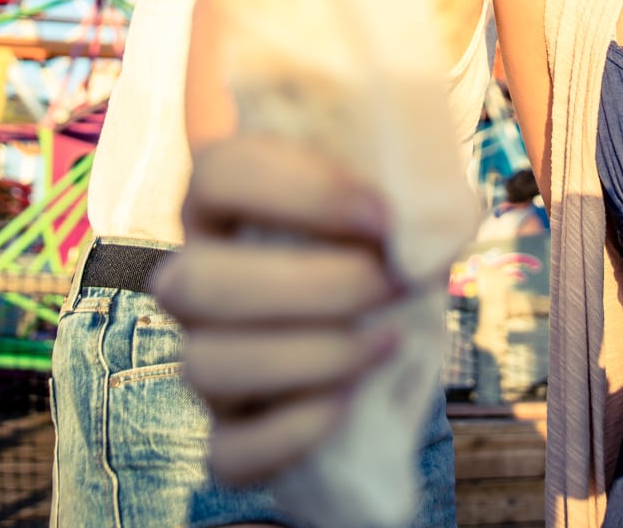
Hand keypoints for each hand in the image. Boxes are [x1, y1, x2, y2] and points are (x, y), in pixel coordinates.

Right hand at [151, 130, 403, 483]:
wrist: (387, 319)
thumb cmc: (378, 242)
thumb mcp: (385, 194)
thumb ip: (395, 169)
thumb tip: (429, 200)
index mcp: (225, 204)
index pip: (217, 174)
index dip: (299, 192)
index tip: (383, 216)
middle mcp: (196, 277)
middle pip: (192, 280)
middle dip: (309, 286)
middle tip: (391, 283)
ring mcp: (206, 357)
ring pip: (205, 367)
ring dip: (311, 357)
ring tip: (387, 342)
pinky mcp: (230, 430)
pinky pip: (228, 452)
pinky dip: (291, 434)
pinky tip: (347, 404)